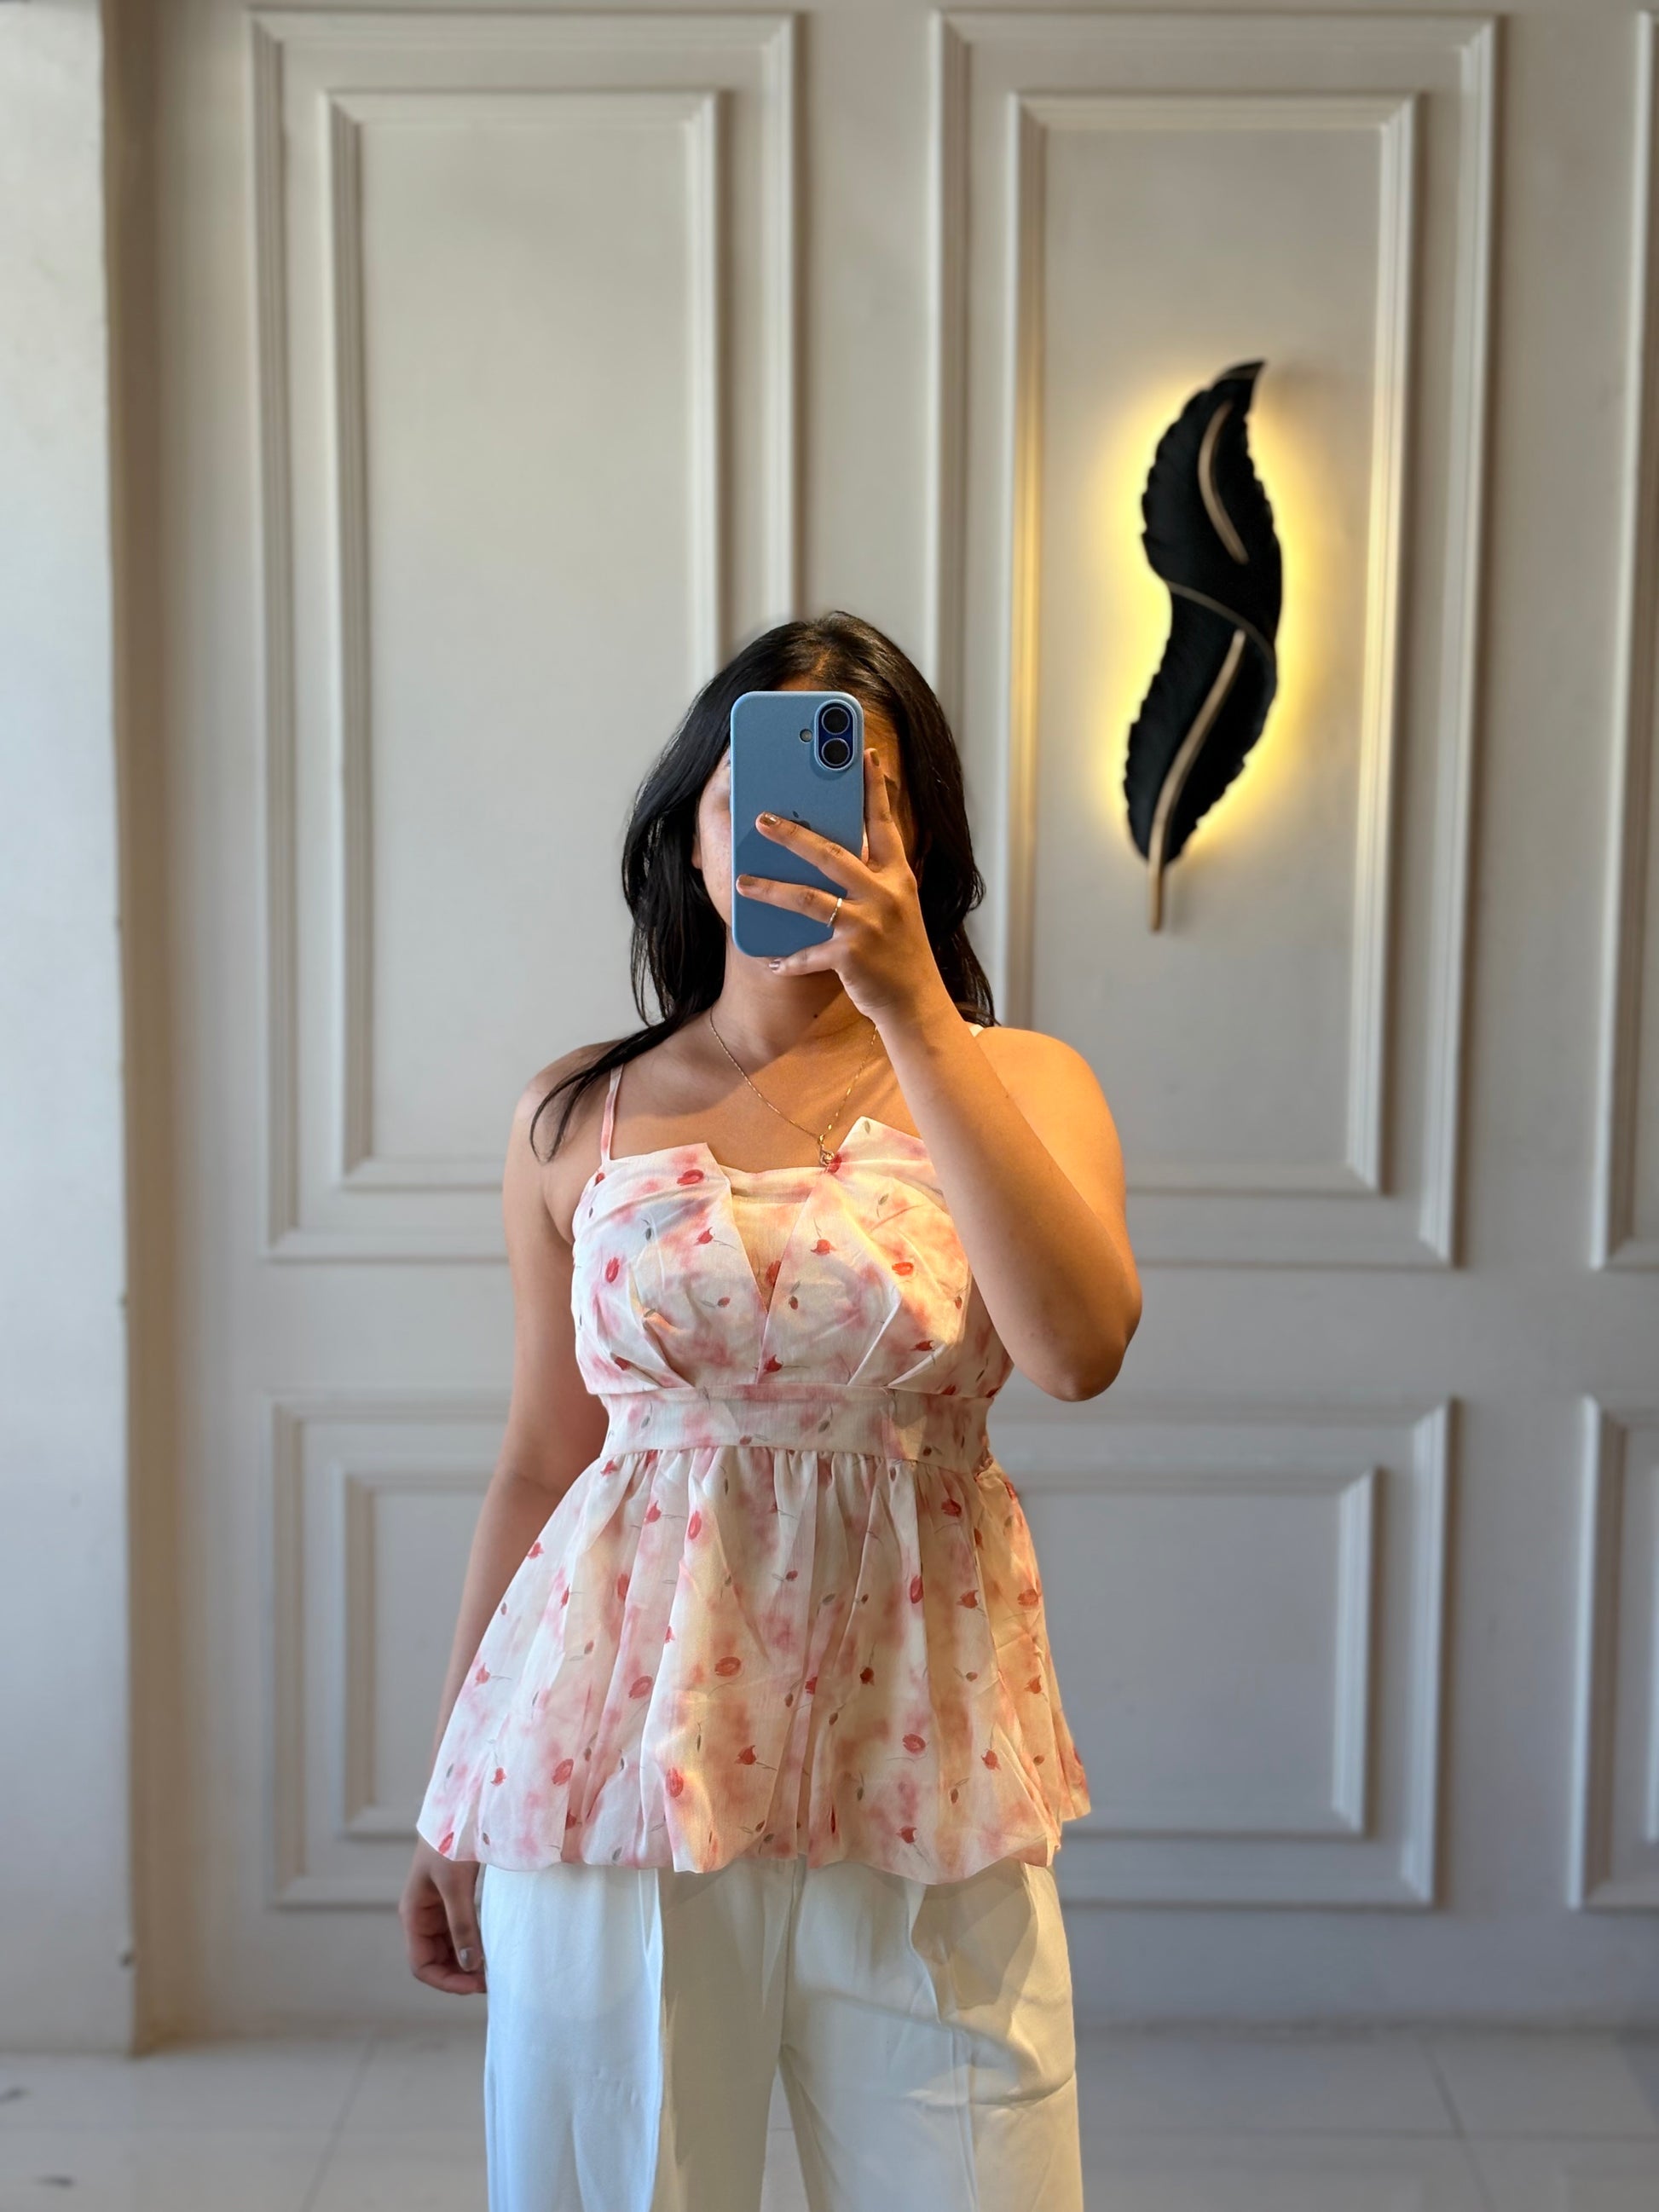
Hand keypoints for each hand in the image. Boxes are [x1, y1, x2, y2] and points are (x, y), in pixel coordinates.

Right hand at [399, 1838, 486, 1996]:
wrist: (460, 1804)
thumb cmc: (451, 1840)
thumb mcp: (456, 1885)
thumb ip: (462, 1925)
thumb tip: (470, 1966)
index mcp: (413, 1914)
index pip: (421, 1965)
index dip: (446, 1981)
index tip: (476, 1985)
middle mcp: (422, 1915)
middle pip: (435, 1960)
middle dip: (459, 1975)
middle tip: (491, 1980)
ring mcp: (436, 1907)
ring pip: (448, 1948)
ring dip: (466, 1962)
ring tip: (493, 1968)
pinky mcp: (452, 1897)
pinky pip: (459, 1931)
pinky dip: (472, 1943)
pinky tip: (491, 1946)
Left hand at [736, 745, 945, 1023]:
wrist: (916, 1003)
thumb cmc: (900, 952)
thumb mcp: (896, 906)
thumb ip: (871, 877)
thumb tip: (830, 852)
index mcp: (897, 877)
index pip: (883, 824)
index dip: (874, 788)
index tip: (863, 753)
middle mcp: (886, 895)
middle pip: (831, 855)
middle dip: (793, 835)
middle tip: (762, 819)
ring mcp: (869, 925)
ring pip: (809, 900)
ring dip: (771, 890)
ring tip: (742, 883)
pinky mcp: (852, 956)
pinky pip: (809, 952)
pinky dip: (788, 959)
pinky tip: (771, 961)